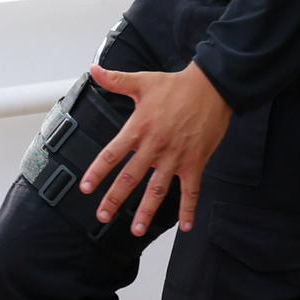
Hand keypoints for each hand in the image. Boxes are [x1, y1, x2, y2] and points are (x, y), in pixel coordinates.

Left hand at [80, 62, 230, 235]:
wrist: (213, 87)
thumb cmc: (177, 85)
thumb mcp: (143, 81)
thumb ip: (116, 80)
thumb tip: (93, 69)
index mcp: (139, 128)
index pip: (112, 154)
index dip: (98, 172)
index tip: (86, 188)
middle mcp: (155, 146)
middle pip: (131, 177)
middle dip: (115, 199)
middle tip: (102, 216)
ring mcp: (176, 157)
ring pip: (158, 189)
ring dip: (146, 211)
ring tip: (136, 229)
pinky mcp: (195, 162)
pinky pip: (191, 191)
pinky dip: (189, 209)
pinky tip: (185, 226)